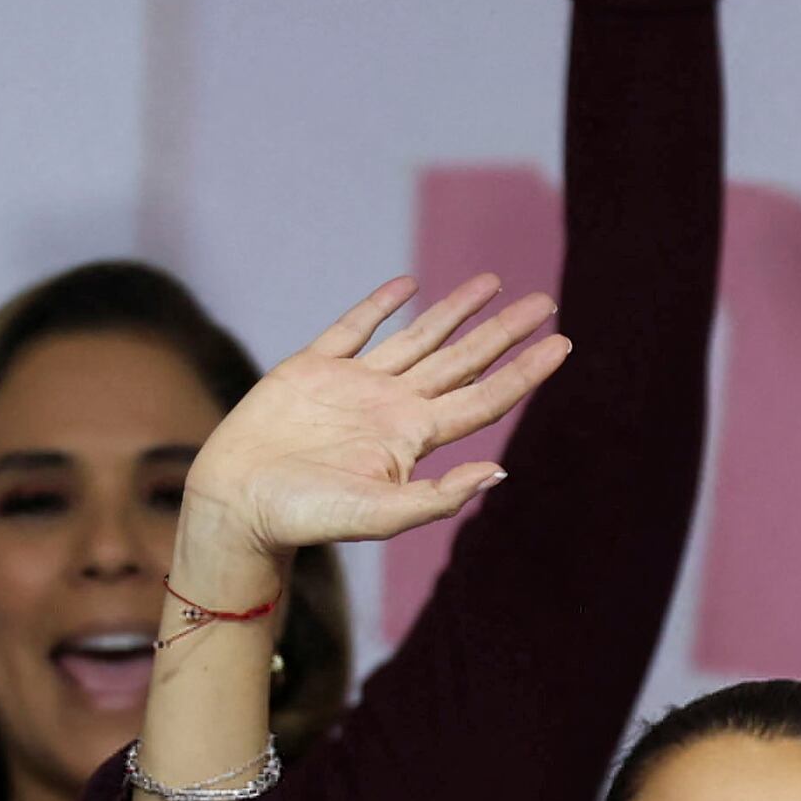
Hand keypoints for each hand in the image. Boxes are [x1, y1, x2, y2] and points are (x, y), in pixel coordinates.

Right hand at [181, 277, 568, 556]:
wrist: (237, 504)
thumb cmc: (306, 517)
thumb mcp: (378, 514)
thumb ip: (438, 497)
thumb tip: (499, 471)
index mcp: (413, 439)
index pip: (485, 398)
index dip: (525, 371)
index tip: (563, 342)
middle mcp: (392, 409)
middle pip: (463, 361)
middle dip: (503, 332)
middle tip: (545, 302)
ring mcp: (354, 386)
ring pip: (419, 338)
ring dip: (456, 311)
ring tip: (493, 282)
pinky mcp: (312, 369)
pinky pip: (355, 328)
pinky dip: (382, 305)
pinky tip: (408, 286)